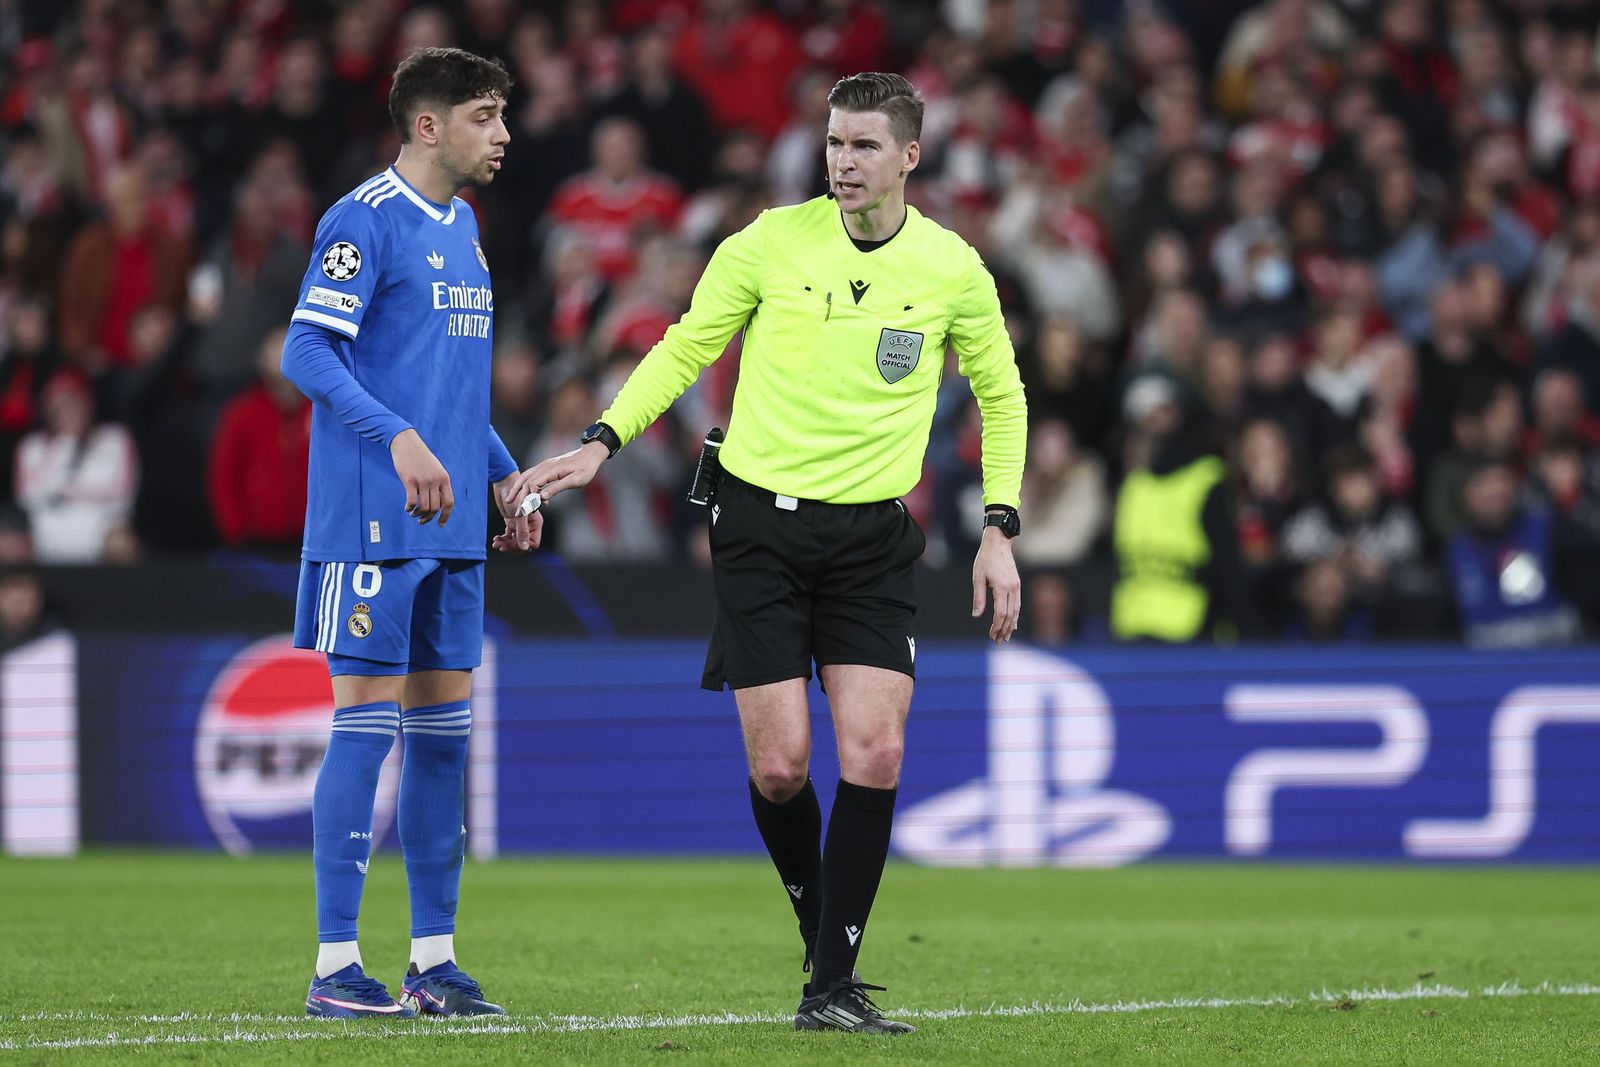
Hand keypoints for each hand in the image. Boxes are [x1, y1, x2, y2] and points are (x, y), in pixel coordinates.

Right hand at [390, 428, 452, 524]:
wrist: (406, 442)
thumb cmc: (420, 457)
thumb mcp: (435, 469)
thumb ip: (438, 484)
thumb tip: (438, 504)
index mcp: (444, 478)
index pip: (449, 502)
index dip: (445, 516)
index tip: (440, 524)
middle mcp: (435, 480)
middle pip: (435, 507)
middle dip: (428, 517)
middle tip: (421, 520)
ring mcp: (423, 480)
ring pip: (424, 507)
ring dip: (418, 514)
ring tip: (413, 514)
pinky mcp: (409, 480)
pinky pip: (412, 501)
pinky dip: (409, 508)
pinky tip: (407, 508)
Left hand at [490, 470, 541, 551]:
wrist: (504, 483)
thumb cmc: (516, 494)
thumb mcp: (520, 515)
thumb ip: (522, 532)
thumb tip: (525, 548)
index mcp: (535, 523)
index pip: (533, 542)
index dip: (523, 546)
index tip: (512, 545)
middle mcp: (529, 525)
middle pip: (522, 543)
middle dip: (511, 546)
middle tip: (500, 546)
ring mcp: (520, 524)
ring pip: (514, 540)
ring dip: (505, 543)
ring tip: (496, 543)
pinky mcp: (511, 521)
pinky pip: (508, 535)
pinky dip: (502, 538)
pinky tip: (497, 538)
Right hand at [501, 441, 608, 511]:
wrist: (590, 455)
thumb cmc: (585, 468)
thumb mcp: (575, 480)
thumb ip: (557, 487)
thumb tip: (542, 497)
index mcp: (551, 470)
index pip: (533, 484)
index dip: (527, 498)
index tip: (525, 511)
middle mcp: (544, 466)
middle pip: (526, 481)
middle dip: (519, 496)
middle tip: (516, 511)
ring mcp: (544, 466)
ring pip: (525, 477)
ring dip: (517, 489)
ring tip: (510, 501)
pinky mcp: (546, 467)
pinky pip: (531, 476)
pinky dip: (525, 484)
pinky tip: (526, 494)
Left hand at [972, 527, 1020, 642]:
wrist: (999, 543)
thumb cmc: (985, 559)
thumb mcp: (978, 577)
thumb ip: (978, 597)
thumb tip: (976, 615)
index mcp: (1001, 587)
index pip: (1001, 613)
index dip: (996, 626)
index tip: (991, 635)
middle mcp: (1012, 588)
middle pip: (1010, 615)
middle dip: (1004, 630)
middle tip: (998, 641)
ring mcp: (1017, 587)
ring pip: (1016, 611)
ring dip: (1011, 626)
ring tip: (1006, 637)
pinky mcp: (1017, 585)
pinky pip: (1018, 604)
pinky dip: (1016, 616)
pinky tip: (1013, 624)